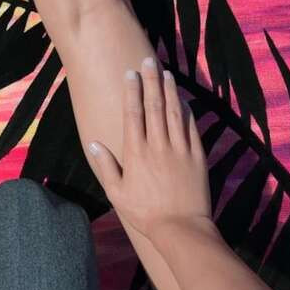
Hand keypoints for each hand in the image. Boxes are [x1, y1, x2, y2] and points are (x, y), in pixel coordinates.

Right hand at [87, 58, 212, 237]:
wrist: (181, 228)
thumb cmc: (145, 213)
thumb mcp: (117, 193)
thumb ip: (106, 166)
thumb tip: (93, 144)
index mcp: (136, 153)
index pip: (133, 113)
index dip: (132, 91)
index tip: (130, 73)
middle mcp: (158, 146)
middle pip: (154, 106)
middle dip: (151, 81)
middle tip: (149, 60)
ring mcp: (179, 149)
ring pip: (173, 112)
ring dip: (169, 90)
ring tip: (166, 72)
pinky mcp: (197, 157)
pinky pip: (191, 128)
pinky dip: (186, 111)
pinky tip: (183, 100)